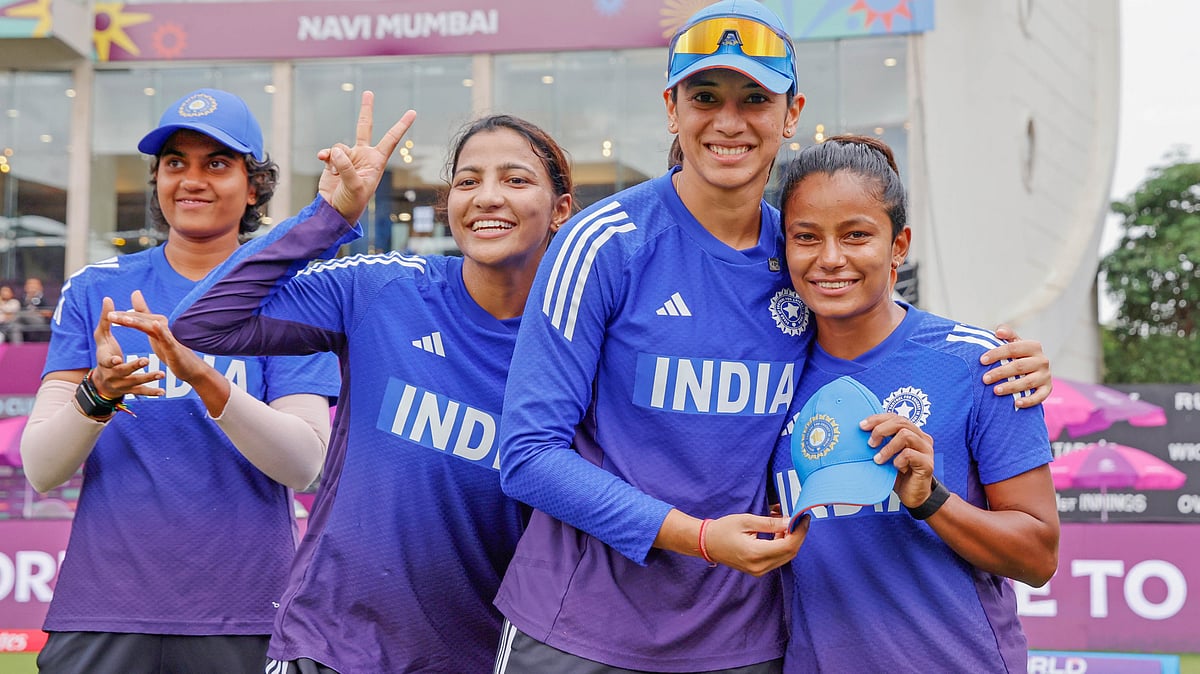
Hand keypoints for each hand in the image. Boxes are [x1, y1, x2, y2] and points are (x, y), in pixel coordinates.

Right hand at [91, 295, 162, 398]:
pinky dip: (152, 392)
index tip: (118, 359)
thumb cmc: (103, 353)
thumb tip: (107, 298)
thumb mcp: (102, 337)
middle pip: (123, 371)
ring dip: (148, 377)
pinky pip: (142, 392)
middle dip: (134, 366)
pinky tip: (162, 393)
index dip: (111, 360)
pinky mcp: (131, 389)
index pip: (106, 361)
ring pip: (135, 382)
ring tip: (161, 374)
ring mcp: (122, 383)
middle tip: (146, 359)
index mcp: (103, 361)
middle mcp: (111, 373)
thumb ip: (106, 319)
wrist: (103, 380)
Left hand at [107, 290, 208, 383]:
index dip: (122, 316)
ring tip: (124, 319)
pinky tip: (154, 324)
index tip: (108, 313)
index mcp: (157, 324)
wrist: (190, 367)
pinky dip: (161, 330)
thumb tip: (135, 292)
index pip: (137, 318)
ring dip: (138, 322)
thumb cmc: (171, 349)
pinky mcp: (175, 348)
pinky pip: (167, 339)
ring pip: (151, 327)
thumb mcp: (153, 331)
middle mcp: (163, 327)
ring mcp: (170, 337)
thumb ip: (143, 312)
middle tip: (109, 315)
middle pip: (142, 320)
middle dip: (126, 317)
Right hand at [316, 91, 416, 223]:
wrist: (335, 211)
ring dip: (335, 158)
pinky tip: (324, 163)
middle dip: (366, 110)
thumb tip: (336, 150)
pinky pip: (328, 152)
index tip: (412, 112)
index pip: (391, 139)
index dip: (401, 126)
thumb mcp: (354, 187)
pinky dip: (325, 156)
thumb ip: (346, 168)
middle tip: (369, 93)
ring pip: (340, 145)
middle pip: (365, 127)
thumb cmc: (352, 203)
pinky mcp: (334, 161)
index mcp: (376, 161)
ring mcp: (348, 158)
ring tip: (336, 174)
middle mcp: (364, 156)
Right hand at [702, 512, 805, 575]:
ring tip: (785, 522)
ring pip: (785, 556)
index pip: (788, 545)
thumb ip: (770, 523)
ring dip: (790, 539)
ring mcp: (759, 570)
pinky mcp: (758, 570)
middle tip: (798, 518)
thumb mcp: (747, 520)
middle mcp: (760, 566)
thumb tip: (790, 521)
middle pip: (790, 552)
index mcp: (756, 553)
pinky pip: (777, 558)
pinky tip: (779, 532)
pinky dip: (782, 545)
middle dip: (798, 535)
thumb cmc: (723, 530)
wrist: (707, 543)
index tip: (804, 517)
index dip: (800, 531)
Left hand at [862, 412, 935, 508]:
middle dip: (881, 430)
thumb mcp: (886, 455)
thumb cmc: (899, 475)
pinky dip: (898, 460)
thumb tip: (859, 433)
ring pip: (905, 435)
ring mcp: (926, 450)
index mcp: (912, 432)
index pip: (895, 417)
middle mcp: (921, 438)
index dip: (877, 418)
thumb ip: (880, 443)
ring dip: (888, 447)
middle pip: (901, 422)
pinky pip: (910, 454)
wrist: (913, 496)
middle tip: (870, 444)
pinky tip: (895, 467)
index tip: (862, 426)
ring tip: (879, 459)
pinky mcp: (927, 463)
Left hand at [980, 324, 1051, 406]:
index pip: (1013, 348)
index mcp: (1033, 346)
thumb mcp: (1013, 342)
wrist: (1032, 369)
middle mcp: (1042, 360)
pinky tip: (1017, 404)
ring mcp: (1046, 375)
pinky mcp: (1048, 388)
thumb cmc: (1017, 354)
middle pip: (1019, 366)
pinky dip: (1029, 401)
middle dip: (1000, 372)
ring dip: (1011, 387)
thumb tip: (998, 332)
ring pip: (1028, 382)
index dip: (996, 354)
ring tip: (995, 390)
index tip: (981, 360)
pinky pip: (1040, 396)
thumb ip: (1007, 333)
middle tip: (984, 379)